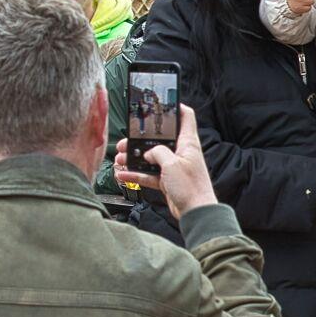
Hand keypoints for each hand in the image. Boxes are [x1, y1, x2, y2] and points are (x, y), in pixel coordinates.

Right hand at [115, 105, 216, 220]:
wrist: (195, 213)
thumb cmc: (191, 188)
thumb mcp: (172, 164)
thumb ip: (158, 153)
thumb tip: (149, 152)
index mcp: (188, 143)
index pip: (185, 117)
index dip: (175, 107)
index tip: (161, 103)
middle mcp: (181, 153)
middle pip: (159, 139)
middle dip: (140, 140)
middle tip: (125, 142)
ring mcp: (173, 167)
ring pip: (150, 158)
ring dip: (134, 159)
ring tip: (120, 159)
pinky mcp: (167, 180)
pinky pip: (148, 174)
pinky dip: (136, 174)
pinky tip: (123, 174)